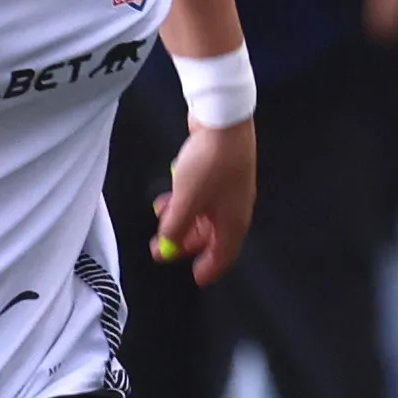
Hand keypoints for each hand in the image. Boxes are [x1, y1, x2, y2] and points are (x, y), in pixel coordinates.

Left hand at [153, 117, 254, 284]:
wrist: (223, 119)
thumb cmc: (211, 162)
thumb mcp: (186, 203)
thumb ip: (174, 229)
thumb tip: (167, 246)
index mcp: (233, 221)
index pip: (224, 256)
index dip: (209, 268)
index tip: (196, 277)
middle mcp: (236, 208)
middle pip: (211, 235)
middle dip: (185, 242)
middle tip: (164, 246)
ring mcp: (229, 188)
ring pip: (204, 213)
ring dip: (181, 218)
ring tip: (161, 215)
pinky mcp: (220, 171)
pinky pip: (201, 194)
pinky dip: (186, 198)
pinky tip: (172, 191)